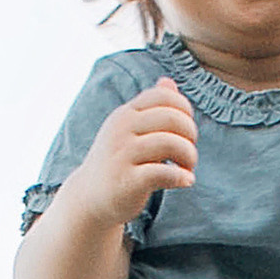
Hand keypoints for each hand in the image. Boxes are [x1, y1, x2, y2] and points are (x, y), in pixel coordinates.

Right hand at [73, 79, 197, 227]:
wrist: (89, 198)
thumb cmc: (118, 161)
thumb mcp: (129, 130)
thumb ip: (151, 108)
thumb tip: (168, 80)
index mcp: (125, 114)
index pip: (164, 96)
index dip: (184, 110)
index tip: (185, 130)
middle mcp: (121, 130)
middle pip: (172, 118)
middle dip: (190, 135)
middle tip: (188, 153)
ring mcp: (122, 155)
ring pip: (170, 143)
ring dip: (189, 156)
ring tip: (188, 168)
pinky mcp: (126, 181)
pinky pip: (163, 172)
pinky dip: (181, 177)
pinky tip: (186, 181)